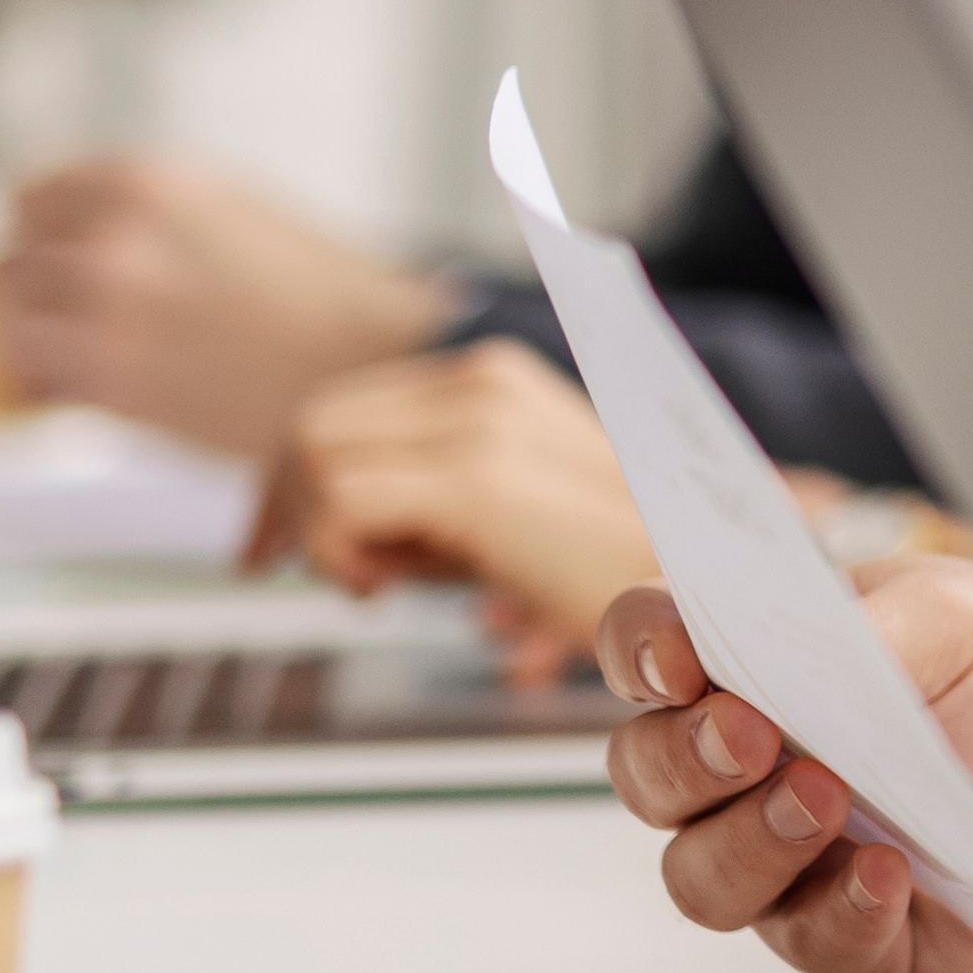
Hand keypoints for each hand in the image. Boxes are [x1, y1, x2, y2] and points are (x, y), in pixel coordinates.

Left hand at [0, 153, 455, 457]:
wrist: (361, 366)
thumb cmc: (310, 290)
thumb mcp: (227, 207)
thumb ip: (144, 209)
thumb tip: (68, 228)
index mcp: (147, 180)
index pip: (31, 194)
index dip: (32, 228)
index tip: (39, 251)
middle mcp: (116, 238)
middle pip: (12, 256)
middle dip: (26, 283)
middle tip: (48, 307)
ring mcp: (108, 312)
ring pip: (10, 319)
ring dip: (27, 334)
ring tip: (60, 350)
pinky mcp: (111, 383)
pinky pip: (39, 376)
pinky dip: (49, 381)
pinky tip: (84, 384)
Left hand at [253, 343, 657, 678]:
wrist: (704, 592)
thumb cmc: (622, 573)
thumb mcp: (510, 520)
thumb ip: (431, 510)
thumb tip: (338, 538)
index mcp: (493, 381)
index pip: (342, 405)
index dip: (288, 478)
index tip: (268, 546)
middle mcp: (483, 383)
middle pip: (311, 422)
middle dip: (280, 504)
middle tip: (285, 571)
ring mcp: (480, 424)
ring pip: (310, 452)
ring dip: (313, 530)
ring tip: (370, 584)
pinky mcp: (475, 478)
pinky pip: (338, 501)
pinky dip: (334, 553)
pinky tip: (379, 590)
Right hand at [596, 562, 972, 972]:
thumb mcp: (960, 613)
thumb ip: (877, 624)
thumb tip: (812, 655)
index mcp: (750, 669)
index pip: (645, 651)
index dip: (640, 651)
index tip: (678, 659)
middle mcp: (747, 774)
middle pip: (649, 779)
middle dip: (685, 759)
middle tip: (751, 735)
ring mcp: (790, 865)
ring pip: (704, 882)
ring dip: (751, 843)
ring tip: (827, 800)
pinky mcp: (858, 939)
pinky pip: (815, 947)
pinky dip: (841, 913)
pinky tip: (888, 874)